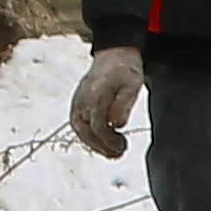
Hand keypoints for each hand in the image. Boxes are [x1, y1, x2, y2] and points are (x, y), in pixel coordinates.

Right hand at [71, 46, 142, 160]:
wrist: (114, 55)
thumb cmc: (125, 70)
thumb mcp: (133, 84)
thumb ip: (124, 104)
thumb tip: (117, 124)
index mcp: (96, 96)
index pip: (98, 126)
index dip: (109, 140)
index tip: (122, 147)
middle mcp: (82, 101)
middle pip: (87, 132)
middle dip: (102, 146)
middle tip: (118, 154)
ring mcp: (77, 103)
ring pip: (80, 130)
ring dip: (94, 144)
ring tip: (111, 153)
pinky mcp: (77, 105)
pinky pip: (79, 125)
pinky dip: (89, 136)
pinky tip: (101, 143)